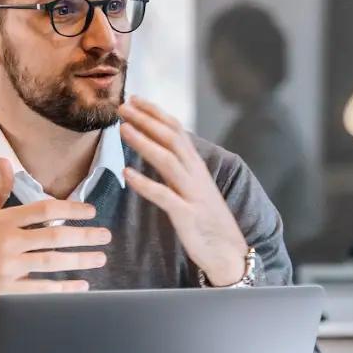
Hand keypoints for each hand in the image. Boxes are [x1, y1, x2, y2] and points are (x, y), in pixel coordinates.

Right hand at [0, 157, 105, 316]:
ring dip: (81, 260)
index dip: (72, 208)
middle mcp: (7, 243)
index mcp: (2, 221)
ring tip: (100, 257)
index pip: (45, 209)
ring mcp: (8, 268)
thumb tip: (6, 160)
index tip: (90, 211)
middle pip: (55, 236)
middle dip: (85, 235)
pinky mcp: (7, 291)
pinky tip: (82, 285)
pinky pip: (42, 290)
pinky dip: (64, 289)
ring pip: (53, 262)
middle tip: (105, 235)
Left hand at [118, 97, 250, 284]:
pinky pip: (164, 196)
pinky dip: (145, 184)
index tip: (135, 99)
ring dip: (144, 142)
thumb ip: (178, 169)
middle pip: (171, 139)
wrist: (229, 253)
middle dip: (147, 120)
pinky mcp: (187, 216)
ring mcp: (192, 194)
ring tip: (122, 129)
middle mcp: (196, 175)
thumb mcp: (193, 189)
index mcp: (196, 167)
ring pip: (167, 161)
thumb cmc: (207, 221)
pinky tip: (127, 174)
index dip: (155, 113)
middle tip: (123, 105)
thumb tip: (157, 149)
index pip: (176, 130)